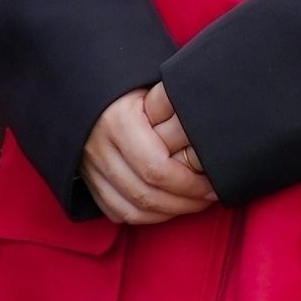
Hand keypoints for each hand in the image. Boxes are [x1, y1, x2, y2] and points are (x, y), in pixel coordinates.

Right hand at [82, 83, 213, 225]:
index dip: (189, 184)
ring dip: (167, 213)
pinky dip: (144, 216)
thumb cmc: (129, 84)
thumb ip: (175, 105)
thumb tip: (207, 120)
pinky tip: (166, 207)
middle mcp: (99, 148)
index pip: (156, 169)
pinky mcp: (88, 179)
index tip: (212, 184)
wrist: (87, 84)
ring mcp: (90, 167)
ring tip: (192, 202)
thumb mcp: (152, 86)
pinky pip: (117, 212)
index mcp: (117, 121)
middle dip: (184, 202)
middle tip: (209, 196)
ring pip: (131, 210)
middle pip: (146, 195)